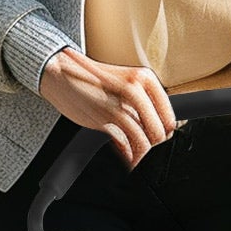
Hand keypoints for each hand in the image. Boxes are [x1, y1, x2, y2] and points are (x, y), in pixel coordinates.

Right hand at [37, 47, 176, 168]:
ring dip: (142, 153)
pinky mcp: (104, 117)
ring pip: (144, 140)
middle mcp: (136, 89)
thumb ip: (144, 101)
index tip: (160, 140)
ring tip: (138, 157)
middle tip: (149, 150)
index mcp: (145, 78)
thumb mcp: (126, 82)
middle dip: (155, 145)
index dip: (167, 132)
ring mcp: (120, 104)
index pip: (169, 116)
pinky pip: (125, 144)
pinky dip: (129, 154)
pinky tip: (127, 156)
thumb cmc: (95, 80)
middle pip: (159, 131)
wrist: (62, 72)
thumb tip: (164, 128)